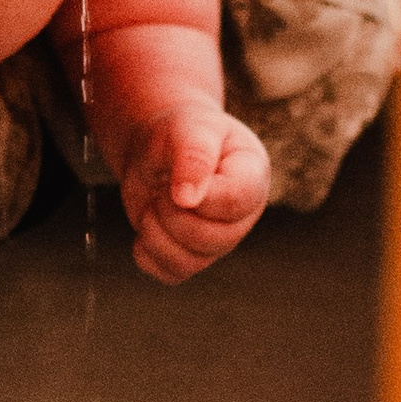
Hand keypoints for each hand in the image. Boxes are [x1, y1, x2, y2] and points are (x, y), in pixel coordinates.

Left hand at [118, 103, 271, 284]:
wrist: (159, 146)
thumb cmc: (181, 131)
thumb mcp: (187, 128)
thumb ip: (193, 156)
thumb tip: (188, 198)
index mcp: (252, 178)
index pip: (236, 202)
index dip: (200, 197)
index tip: (174, 182)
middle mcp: (242, 216)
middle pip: (213, 239)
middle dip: (173, 214)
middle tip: (161, 187)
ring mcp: (218, 241)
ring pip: (191, 261)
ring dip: (156, 232)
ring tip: (155, 202)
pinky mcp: (191, 257)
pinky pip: (170, 272)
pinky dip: (147, 252)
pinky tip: (149, 222)